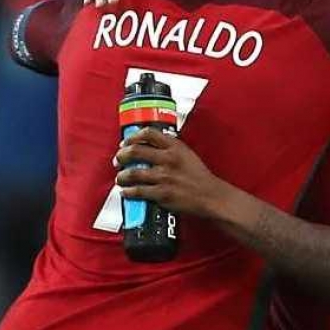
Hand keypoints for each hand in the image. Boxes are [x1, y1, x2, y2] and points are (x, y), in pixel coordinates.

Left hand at [114, 127, 234, 218]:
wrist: (210, 196)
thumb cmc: (199, 177)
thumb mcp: (187, 154)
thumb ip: (171, 148)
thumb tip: (152, 145)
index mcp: (175, 146)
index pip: (148, 133)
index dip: (133, 137)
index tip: (126, 142)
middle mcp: (168, 159)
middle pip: (135, 151)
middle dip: (122, 155)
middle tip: (118, 160)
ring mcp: (164, 176)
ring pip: (133, 173)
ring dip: (122, 176)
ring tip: (120, 178)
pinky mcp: (162, 193)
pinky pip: (138, 191)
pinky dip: (128, 192)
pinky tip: (126, 192)